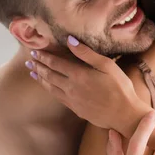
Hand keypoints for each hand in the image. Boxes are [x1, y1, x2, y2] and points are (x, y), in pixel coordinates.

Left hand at [27, 38, 149, 134]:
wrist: (124, 114)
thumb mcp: (107, 66)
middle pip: (50, 75)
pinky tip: (48, 88)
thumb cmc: (120, 88)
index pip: (56, 63)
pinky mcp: (76, 109)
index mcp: (79, 75)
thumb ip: (87, 53)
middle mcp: (71, 88)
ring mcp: (72, 100)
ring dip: (41, 79)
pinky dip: (49, 90)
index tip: (35, 51)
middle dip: (39, 66)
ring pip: (51, 88)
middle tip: (30, 61)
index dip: (45, 57)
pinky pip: (58, 97)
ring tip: (33, 73)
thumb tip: (70, 40)